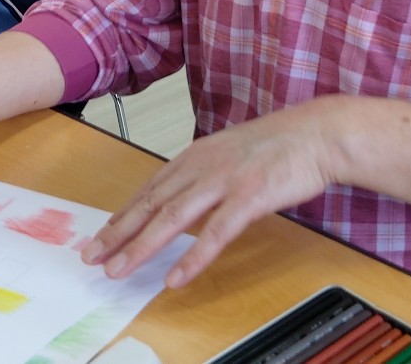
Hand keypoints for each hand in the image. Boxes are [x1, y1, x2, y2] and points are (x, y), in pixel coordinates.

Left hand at [82, 97, 349, 287]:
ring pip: (172, 218)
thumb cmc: (280, 145)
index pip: (149, 190)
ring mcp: (224, 181)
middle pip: (151, 204)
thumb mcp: (230, 153)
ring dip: (141, 247)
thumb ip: (204, 173)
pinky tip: (176, 277)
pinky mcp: (248, 197)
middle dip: (117, 233)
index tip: (101, 237)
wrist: (318, 133)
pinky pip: (215, 234)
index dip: (122, 216)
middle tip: (91, 256)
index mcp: (196, 155)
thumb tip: (183, 197)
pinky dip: (192, 257)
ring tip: (119, 270)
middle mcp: (203, 166)